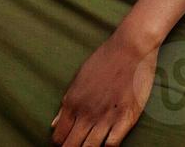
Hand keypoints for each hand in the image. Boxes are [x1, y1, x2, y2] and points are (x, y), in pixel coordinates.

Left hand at [50, 29, 158, 145]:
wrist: (130, 48)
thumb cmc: (104, 60)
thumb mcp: (79, 79)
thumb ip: (66, 104)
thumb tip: (54, 125)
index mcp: (72, 102)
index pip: (59, 137)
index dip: (61, 143)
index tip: (68, 142)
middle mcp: (86, 112)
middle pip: (71, 146)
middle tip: (79, 145)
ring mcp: (106, 117)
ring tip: (92, 145)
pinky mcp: (126, 118)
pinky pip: (112, 144)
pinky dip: (108, 146)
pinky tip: (109, 141)